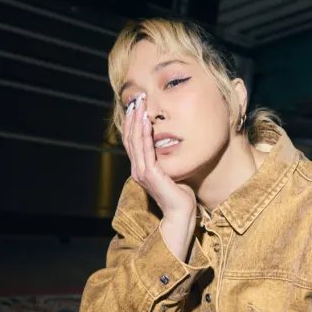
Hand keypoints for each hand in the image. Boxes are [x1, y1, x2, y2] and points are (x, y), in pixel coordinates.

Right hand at [122, 94, 195, 219]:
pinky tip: (146, 122)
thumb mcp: (171, 171)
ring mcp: (141, 172)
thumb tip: (170, 145)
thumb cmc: (180, 194)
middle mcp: (137, 169)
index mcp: (140, 168)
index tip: (137, 105)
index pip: (132, 141)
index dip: (133, 122)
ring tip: (139, 104)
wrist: (181, 213)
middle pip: (130, 137)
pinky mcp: (150, 175)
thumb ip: (166, 159)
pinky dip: (145, 135)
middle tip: (137, 98)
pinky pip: (145, 150)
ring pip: (135, 141)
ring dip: (137, 121)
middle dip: (133, 116)